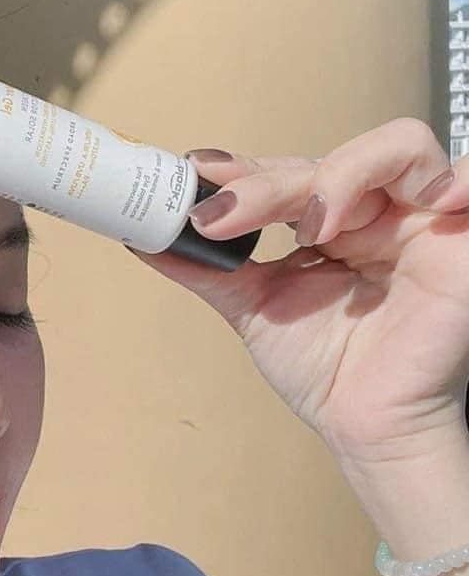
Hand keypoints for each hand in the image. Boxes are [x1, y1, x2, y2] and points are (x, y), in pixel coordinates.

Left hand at [125, 118, 468, 466]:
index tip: (197, 176)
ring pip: (395, 149)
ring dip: (341, 176)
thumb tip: (139, 237)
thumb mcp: (252, 307)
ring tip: (311, 228)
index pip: (289, 174)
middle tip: (222, 216)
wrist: (365, 427)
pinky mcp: (463, 241)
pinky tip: (417, 200)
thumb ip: (205, 268)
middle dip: (268, 184)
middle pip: (327, 162)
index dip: (246, 172)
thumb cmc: (323, 369)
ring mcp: (421, 221)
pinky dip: (453, 176)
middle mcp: (377, 212)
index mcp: (331, 222)